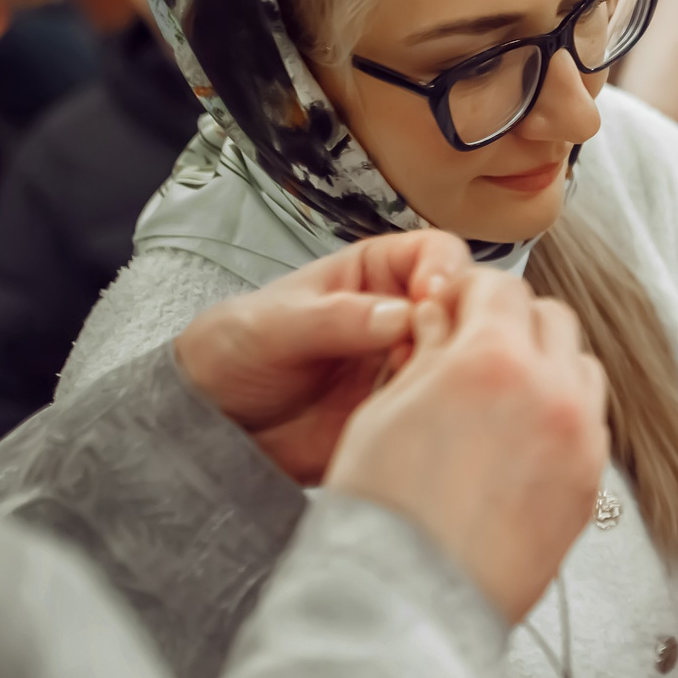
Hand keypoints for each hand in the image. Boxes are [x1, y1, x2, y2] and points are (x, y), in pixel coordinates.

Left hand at [175, 230, 476, 482]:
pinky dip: (441, 412)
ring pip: (462, 360)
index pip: (436, 254)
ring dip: (451, 373)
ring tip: (415, 389)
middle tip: (426, 352)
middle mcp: (400, 316)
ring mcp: (406, 366)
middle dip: (457, 326)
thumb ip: (333, 318)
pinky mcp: (405, 411)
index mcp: (373, 274)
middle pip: (464, 307)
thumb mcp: (272, 326)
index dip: (446, 270)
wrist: (212, 424)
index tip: (433, 298)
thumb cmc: (232, 354)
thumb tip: (400, 315)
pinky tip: (414, 419)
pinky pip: (443, 408)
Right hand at [325, 269, 607, 623]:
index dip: (472, 293)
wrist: (413, 600)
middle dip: (514, 323)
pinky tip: (522, 439)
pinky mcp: (592, 483)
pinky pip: (591, 424)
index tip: (456, 308)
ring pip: (582, 368)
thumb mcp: (385, 408)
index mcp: (495, 360)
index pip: (502, 287)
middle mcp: (552, 391)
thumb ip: (429, 352)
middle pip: (552, 320)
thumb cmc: (387, 514)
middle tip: (477, 348)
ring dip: (549, 366)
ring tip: (502, 397)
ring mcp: (581, 439)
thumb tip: (446, 320)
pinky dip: (564, 415)